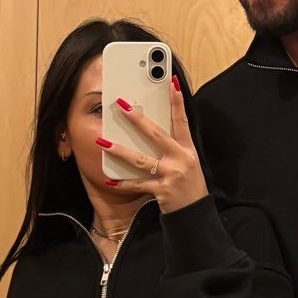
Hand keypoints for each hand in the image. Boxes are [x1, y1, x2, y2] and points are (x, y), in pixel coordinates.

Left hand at [97, 75, 208, 213]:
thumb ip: (173, 148)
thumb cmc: (189, 186)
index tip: (172, 83)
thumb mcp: (187, 163)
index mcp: (187, 150)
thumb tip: (151, 131)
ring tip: (103, 141)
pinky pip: (138, 185)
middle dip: (138, 119)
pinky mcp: (162, 190)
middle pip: (156, 135)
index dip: (177, 102)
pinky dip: (122, 183)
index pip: (182, 121)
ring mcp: (171, 175)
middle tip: (122, 105)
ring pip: (141, 160)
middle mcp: (181, 159)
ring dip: (120, 150)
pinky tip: (108, 179)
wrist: (195, 214)